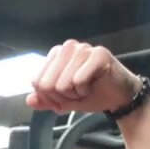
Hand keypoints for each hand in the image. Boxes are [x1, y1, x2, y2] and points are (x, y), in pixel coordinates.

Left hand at [26, 41, 140, 114]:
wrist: (119, 96)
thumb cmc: (93, 94)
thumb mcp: (65, 100)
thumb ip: (46, 100)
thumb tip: (29, 100)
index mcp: (56, 55)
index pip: (37, 82)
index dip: (50, 98)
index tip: (65, 98)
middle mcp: (67, 47)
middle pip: (47, 84)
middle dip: (62, 98)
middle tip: (77, 94)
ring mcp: (83, 49)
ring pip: (62, 84)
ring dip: (75, 95)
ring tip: (86, 89)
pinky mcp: (98, 54)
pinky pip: (78, 81)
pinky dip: (85, 91)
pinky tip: (94, 85)